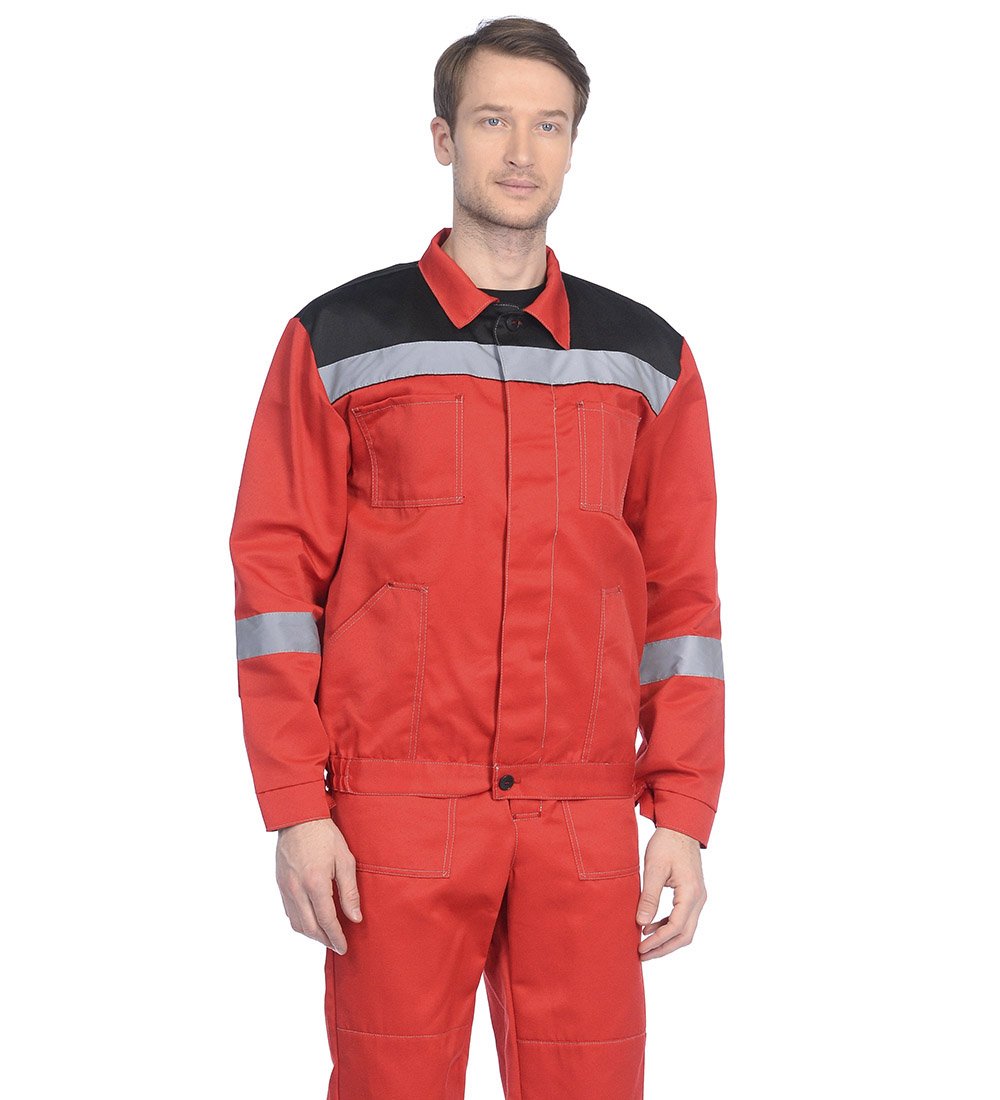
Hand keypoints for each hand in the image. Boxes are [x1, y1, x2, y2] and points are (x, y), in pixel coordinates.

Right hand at [275, 817, 362, 952]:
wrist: (299, 818)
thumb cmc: (325, 835)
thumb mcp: (345, 860)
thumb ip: (350, 891)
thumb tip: (355, 917)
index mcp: (315, 883)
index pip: (327, 921)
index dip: (336, 937)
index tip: (343, 947)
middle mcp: (297, 889)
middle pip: (310, 928)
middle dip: (324, 940)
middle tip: (337, 945)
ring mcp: (285, 888)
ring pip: (296, 923)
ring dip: (311, 934)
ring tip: (326, 936)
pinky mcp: (280, 884)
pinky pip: (289, 912)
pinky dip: (300, 922)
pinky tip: (311, 920)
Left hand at [635, 827, 706, 959]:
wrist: (680, 828)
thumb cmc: (667, 844)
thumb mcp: (654, 868)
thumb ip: (649, 896)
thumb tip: (641, 923)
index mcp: (691, 892)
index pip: (676, 927)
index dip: (658, 941)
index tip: (641, 948)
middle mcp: (699, 898)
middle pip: (685, 935)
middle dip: (664, 948)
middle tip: (642, 955)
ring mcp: (698, 897)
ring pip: (685, 929)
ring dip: (666, 940)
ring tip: (644, 945)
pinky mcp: (692, 895)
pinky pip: (683, 919)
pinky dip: (668, 927)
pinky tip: (651, 927)